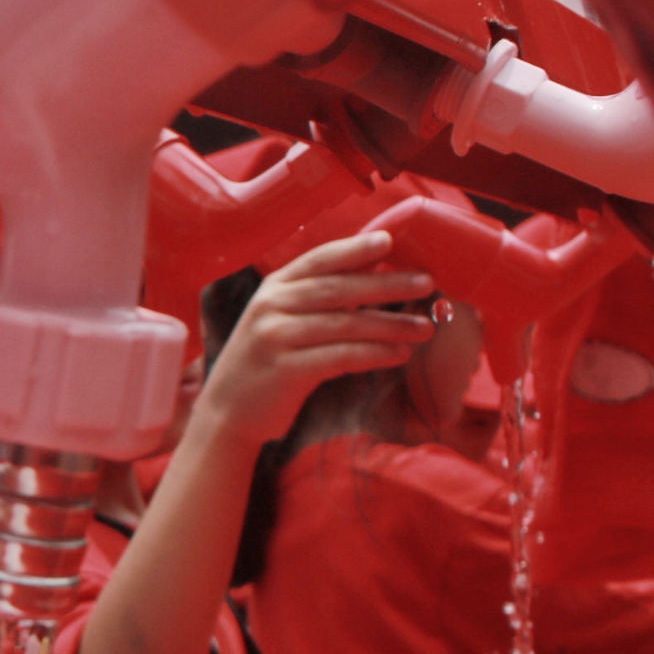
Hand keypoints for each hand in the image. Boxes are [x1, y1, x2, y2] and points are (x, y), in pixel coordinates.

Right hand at [198, 229, 434, 450]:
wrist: (227, 412)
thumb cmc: (266, 362)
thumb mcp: (281, 320)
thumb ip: (316, 297)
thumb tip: (371, 270)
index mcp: (273, 288)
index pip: (319, 260)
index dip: (355, 249)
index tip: (391, 241)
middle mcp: (271, 307)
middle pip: (338, 289)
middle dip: (387, 285)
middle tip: (426, 283)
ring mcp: (275, 338)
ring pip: (345, 324)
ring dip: (390, 325)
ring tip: (423, 329)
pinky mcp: (285, 371)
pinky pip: (340, 357)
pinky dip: (374, 355)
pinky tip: (399, 356)